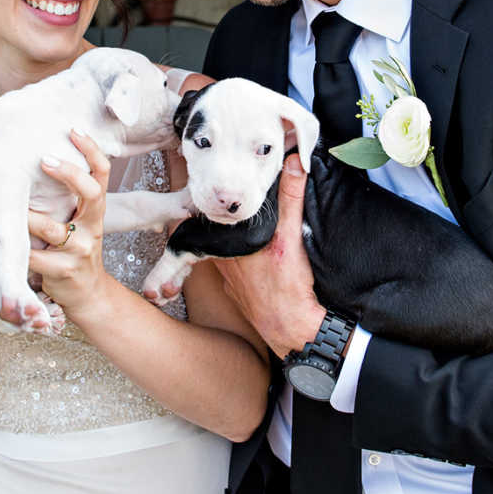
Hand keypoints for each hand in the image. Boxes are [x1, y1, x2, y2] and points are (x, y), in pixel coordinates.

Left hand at [26, 130, 109, 313]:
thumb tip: (33, 157)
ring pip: (52, 228)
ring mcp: (80, 249)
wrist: (88, 294)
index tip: (73, 130)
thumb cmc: (74, 248)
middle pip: (91, 192)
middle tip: (44, 160)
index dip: (91, 150)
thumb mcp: (78, 220)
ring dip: (26, 219)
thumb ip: (64, 196)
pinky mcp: (64, 271)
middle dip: (69, 173)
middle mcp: (92, 225)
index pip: (102, 173)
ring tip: (0, 213)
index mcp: (95, 209)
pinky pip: (34, 258)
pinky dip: (9, 253)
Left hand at [216, 153, 325, 359]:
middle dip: (213, 216)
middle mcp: (223, 260)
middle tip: (215, 194)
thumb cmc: (288, 287)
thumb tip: (293, 164)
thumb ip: (290, 198)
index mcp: (229, 244)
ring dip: (222, 237)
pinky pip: (229, 269)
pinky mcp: (237, 292)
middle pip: (209, 232)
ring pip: (218, 250)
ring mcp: (229, 278)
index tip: (199, 180)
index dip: (201, 198)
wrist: (291, 329)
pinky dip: (233, 258)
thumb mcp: (290, 237)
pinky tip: (245, 253)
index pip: (201, 216)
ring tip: (228, 218)